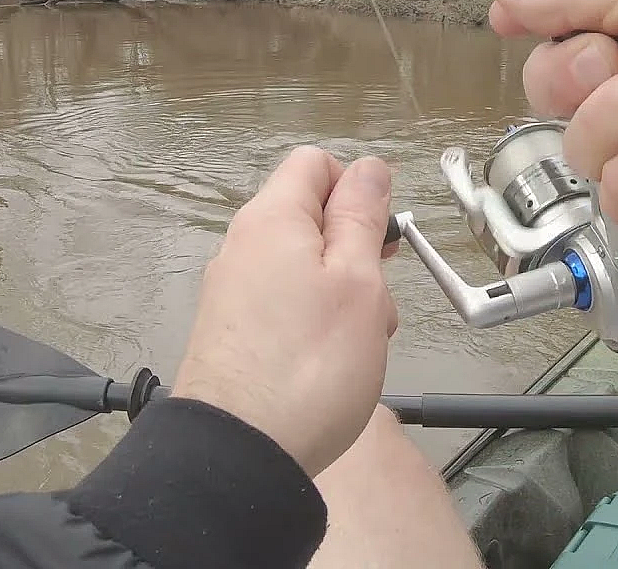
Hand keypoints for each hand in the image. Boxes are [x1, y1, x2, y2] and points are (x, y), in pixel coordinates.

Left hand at [171, 146, 398, 476]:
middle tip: (379, 296)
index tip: (384, 233)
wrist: (240, 453)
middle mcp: (243, 246)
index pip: (315, 163)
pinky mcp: (232, 332)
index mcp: (272, 219)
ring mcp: (233, 291)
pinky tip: (332, 361)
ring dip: (343, 291)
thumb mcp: (358, 281)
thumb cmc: (309, 366)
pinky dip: (316, 320)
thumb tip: (369, 168)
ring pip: (302, 265)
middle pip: (309, 216)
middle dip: (356, 247)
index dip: (358, 187)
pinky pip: (284, 303)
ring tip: (361, 340)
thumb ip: (363, 217)